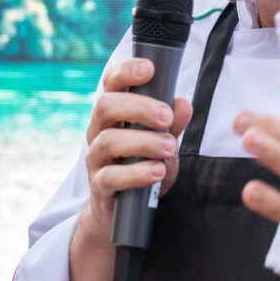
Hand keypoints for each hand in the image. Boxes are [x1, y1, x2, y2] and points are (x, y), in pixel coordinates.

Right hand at [80, 58, 192, 242]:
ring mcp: (96, 158)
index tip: (149, 69)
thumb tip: (183, 103)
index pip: (111, 83)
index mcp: (114, 113)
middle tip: (167, 118)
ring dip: (143, 141)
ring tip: (170, 148)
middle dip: (139, 107)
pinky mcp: (100, 186)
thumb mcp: (162, 142)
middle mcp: (99, 131)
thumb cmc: (141, 166)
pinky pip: (110, 177)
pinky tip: (157, 172)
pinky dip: (136, 173)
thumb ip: (173, 124)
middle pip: (105, 105)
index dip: (125, 71)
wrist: (123, 210)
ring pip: (109, 140)